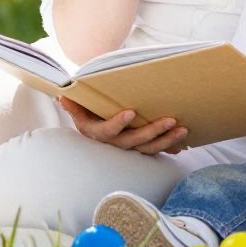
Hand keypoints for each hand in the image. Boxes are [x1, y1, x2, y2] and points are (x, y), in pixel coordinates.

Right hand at [58, 97, 187, 153]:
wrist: (94, 122)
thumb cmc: (87, 111)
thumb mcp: (78, 107)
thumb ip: (73, 103)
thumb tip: (62, 96)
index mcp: (96, 133)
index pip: (107, 131)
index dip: (118, 123)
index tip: (130, 112)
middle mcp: (114, 143)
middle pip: (134, 141)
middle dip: (153, 132)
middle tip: (170, 120)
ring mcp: (128, 147)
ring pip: (148, 148)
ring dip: (166, 140)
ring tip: (183, 130)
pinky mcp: (140, 147)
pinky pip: (156, 150)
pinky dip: (169, 147)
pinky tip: (183, 144)